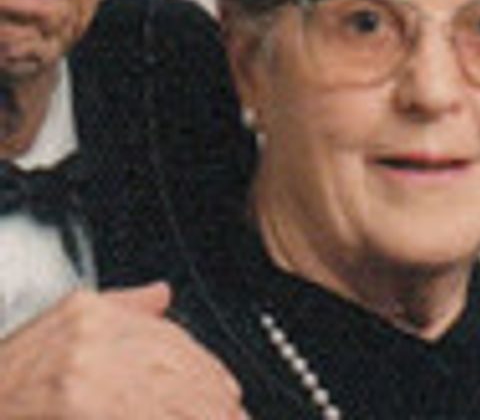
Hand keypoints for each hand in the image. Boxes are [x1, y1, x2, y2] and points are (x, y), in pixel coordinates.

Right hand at [0, 282, 244, 418]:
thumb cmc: (10, 376)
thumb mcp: (59, 324)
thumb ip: (118, 308)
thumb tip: (162, 294)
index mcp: (91, 314)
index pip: (169, 338)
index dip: (207, 369)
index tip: (230, 392)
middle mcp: (91, 338)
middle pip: (173, 369)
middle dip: (212, 399)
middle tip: (236, 417)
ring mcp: (83, 376)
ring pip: (163, 398)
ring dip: (200, 414)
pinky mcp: (77, 402)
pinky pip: (136, 413)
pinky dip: (165, 417)